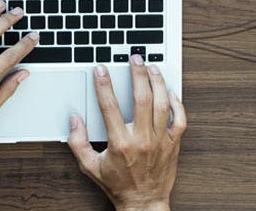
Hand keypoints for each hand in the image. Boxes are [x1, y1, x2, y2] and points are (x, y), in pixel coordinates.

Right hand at [67, 56, 186, 210]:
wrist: (143, 204)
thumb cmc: (117, 185)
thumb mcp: (90, 167)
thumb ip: (77, 142)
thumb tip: (74, 119)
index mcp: (120, 143)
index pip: (110, 107)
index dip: (104, 85)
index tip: (102, 70)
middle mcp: (142, 140)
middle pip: (142, 99)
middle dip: (137, 74)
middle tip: (135, 59)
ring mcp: (160, 141)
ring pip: (162, 105)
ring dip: (158, 83)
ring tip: (152, 68)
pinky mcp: (174, 145)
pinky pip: (180, 120)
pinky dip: (177, 104)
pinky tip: (170, 92)